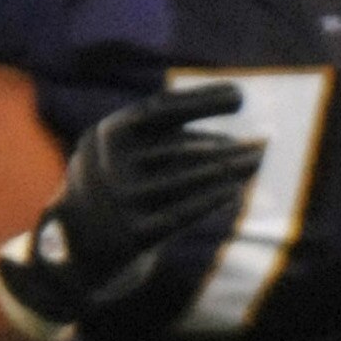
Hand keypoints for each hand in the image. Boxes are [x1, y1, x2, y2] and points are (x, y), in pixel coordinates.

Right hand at [0, 81, 258, 331]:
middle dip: (226, 144)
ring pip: (187, 180)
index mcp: (106, 134)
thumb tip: (232, 139)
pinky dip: (211, 200)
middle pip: (181, 147)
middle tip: (264, 141)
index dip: (202, 101)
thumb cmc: (117, 186)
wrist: (77, 246)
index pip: (160, 109)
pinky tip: (235, 191)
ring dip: (229, 170)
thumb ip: (167, 139)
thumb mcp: (126, 154)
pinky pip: (182, 214)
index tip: (240, 94)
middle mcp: (110, 163)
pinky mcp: (133, 234)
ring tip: (256, 162)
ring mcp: (121, 200)